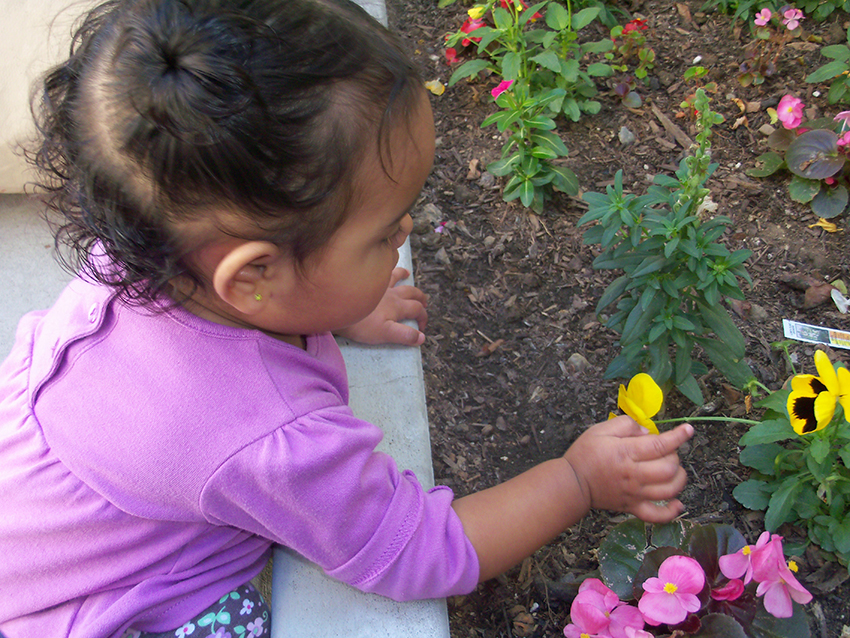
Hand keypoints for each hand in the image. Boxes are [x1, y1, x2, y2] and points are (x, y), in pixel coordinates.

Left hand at [336, 268, 427, 345]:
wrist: (338, 310)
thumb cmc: (360, 325)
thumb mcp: (384, 334)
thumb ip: (404, 335)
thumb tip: (421, 337)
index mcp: (397, 306)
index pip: (417, 310)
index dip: (423, 318)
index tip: (422, 328)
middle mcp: (391, 293)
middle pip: (412, 293)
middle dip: (420, 298)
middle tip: (424, 303)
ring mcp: (378, 286)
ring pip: (396, 276)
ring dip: (404, 276)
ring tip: (407, 275)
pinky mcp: (365, 281)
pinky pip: (377, 269)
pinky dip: (383, 265)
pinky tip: (381, 263)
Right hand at [563, 416, 692, 523]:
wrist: (572, 483)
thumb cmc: (585, 454)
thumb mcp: (600, 430)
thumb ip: (625, 425)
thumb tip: (647, 432)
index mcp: (626, 453)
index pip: (660, 445)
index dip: (678, 437)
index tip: (688, 430)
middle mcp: (635, 475)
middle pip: (669, 468)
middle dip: (674, 456)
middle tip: (665, 451)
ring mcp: (636, 494)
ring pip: (669, 490)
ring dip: (679, 479)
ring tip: (672, 471)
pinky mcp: (633, 508)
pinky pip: (657, 516)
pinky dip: (672, 512)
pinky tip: (678, 503)